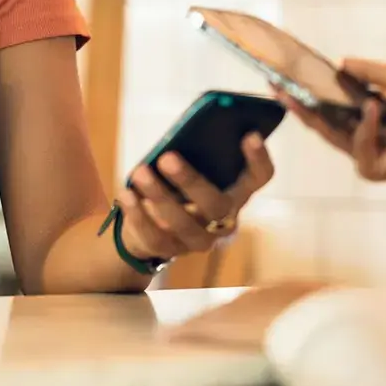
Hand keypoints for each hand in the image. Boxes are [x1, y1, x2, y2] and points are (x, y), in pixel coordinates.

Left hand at [116, 133, 273, 263]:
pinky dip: (138, 214)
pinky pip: (155, 237)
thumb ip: (192, 152)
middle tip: (167, 157)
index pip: (259, 177)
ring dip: (159, 196)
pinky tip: (125, 193)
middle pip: (217, 204)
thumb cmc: (175, 184)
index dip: (259, 158)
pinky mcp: (171, 251)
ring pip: (183, 224)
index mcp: (236, 191)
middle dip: (191, 180)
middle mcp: (224, 219)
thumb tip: (182, 134)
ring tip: (139, 172)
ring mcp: (199, 239)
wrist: (148, 225)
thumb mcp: (187, 165)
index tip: (250, 134)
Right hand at [279, 59, 385, 184]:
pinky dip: (366, 128)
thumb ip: (369, 70)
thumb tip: (341, 63)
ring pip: (330, 135)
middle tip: (275, 87)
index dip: (313, 89)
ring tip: (291, 95)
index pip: (335, 100)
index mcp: (373, 109)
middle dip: (298, 104)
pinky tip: (374, 109)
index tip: (290, 75)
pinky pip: (358, 148)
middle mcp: (368, 130)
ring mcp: (370, 151)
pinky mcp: (376, 168)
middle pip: (324, 119)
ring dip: (311, 115)